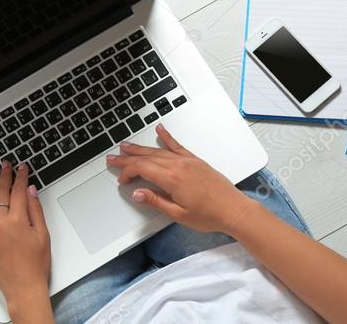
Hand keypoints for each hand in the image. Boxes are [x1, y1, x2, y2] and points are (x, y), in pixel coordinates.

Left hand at [0, 161, 51, 316]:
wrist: (23, 288)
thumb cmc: (36, 265)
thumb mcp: (43, 235)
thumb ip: (36, 210)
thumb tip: (31, 190)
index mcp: (18, 221)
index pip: (19, 191)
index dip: (21, 177)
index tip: (22, 168)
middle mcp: (1, 224)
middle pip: (1, 193)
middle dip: (4, 176)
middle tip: (6, 165)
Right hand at [105, 124, 255, 234]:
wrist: (233, 209)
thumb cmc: (209, 215)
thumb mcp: (178, 214)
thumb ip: (156, 201)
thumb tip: (137, 194)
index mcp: (172, 179)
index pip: (142, 169)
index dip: (128, 172)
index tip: (122, 180)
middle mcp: (179, 165)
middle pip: (146, 157)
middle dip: (127, 157)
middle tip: (112, 157)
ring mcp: (187, 161)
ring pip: (158, 151)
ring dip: (140, 148)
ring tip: (126, 145)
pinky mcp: (195, 160)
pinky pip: (177, 146)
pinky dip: (167, 137)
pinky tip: (160, 130)